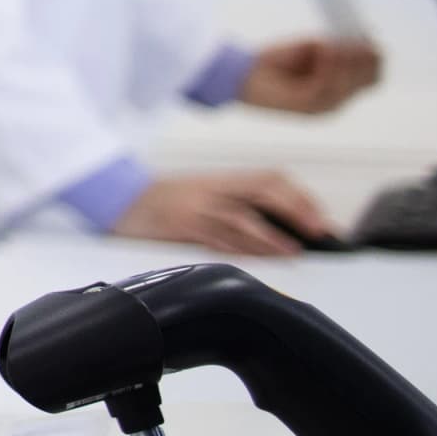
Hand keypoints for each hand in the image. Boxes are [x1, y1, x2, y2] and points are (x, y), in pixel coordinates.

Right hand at [113, 169, 335, 255]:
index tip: (319, 216)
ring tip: (295, 250)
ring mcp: (198, 206)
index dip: (299, 195)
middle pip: (263, 190)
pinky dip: (243, 248)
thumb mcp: (201, 194)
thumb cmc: (160, 200)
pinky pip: (219, 237)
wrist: (117, 198)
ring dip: (274, 236)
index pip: (269, 178)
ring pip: (244, 217)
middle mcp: (213, 189)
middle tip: (318, 230)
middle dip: (296, 209)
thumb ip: (234, 204)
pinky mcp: (183, 225)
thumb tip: (277, 226)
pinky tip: (258, 257)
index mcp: (220, 179)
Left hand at [240, 36, 381, 114]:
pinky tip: (324, 48)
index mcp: (342, 87)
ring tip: (335, 40)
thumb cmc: (276, 61)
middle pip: (370, 79)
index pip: (373, 75)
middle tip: (354, 37)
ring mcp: (325, 105)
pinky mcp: (306, 105)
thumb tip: (362, 32)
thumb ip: (336, 44)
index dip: (374, 55)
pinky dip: (329, 64)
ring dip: (346, 58)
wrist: (242, 76)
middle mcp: (338, 99)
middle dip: (365, 56)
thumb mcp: (313, 48)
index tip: (366, 34)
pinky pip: (327, 84)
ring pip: (351, 83)